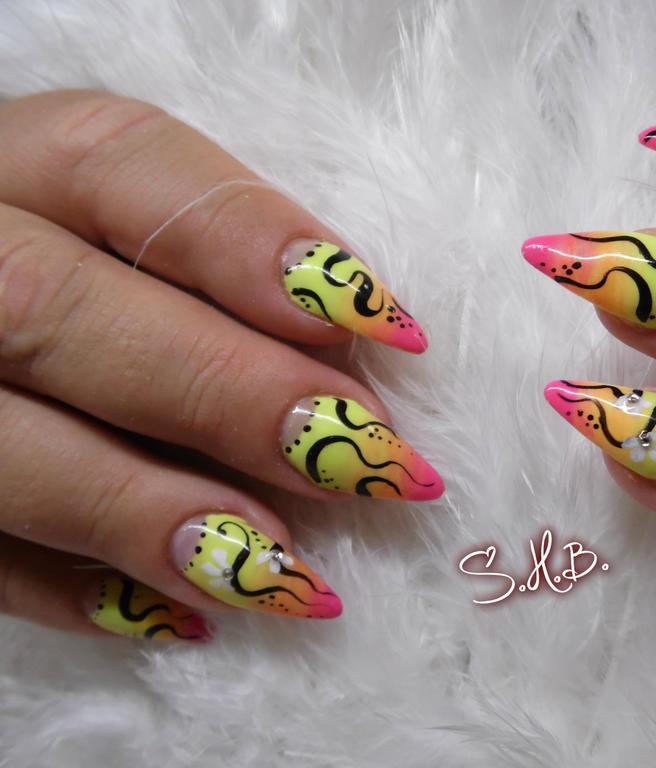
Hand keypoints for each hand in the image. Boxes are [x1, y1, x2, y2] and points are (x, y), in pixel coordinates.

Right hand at [0, 90, 442, 640]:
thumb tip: (360, 346)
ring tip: (286, 575)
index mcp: (21, 166)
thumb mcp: (143, 237)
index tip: (386, 326)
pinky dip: (76, 595)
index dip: (254, 241)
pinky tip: (188, 616)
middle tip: (365, 464)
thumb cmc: (105, 283)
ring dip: (150, 517)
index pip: (117, 160)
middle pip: (49, 304)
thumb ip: (225, 266)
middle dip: (221, 392)